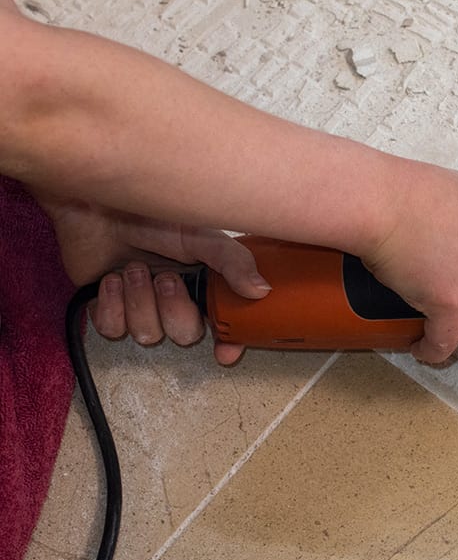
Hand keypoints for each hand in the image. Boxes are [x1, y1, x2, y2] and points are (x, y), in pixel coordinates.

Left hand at [35, 193, 270, 364]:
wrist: (95, 207)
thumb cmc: (148, 214)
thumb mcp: (199, 234)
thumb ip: (231, 262)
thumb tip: (261, 291)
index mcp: (202, 282)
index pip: (222, 321)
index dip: (227, 341)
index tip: (225, 352)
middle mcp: (174, 298)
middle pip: (185, 334)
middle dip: (173, 310)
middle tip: (164, 278)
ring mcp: (140, 306)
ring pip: (147, 335)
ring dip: (139, 301)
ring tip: (132, 269)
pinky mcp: (108, 310)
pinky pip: (113, 330)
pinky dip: (111, 305)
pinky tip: (110, 280)